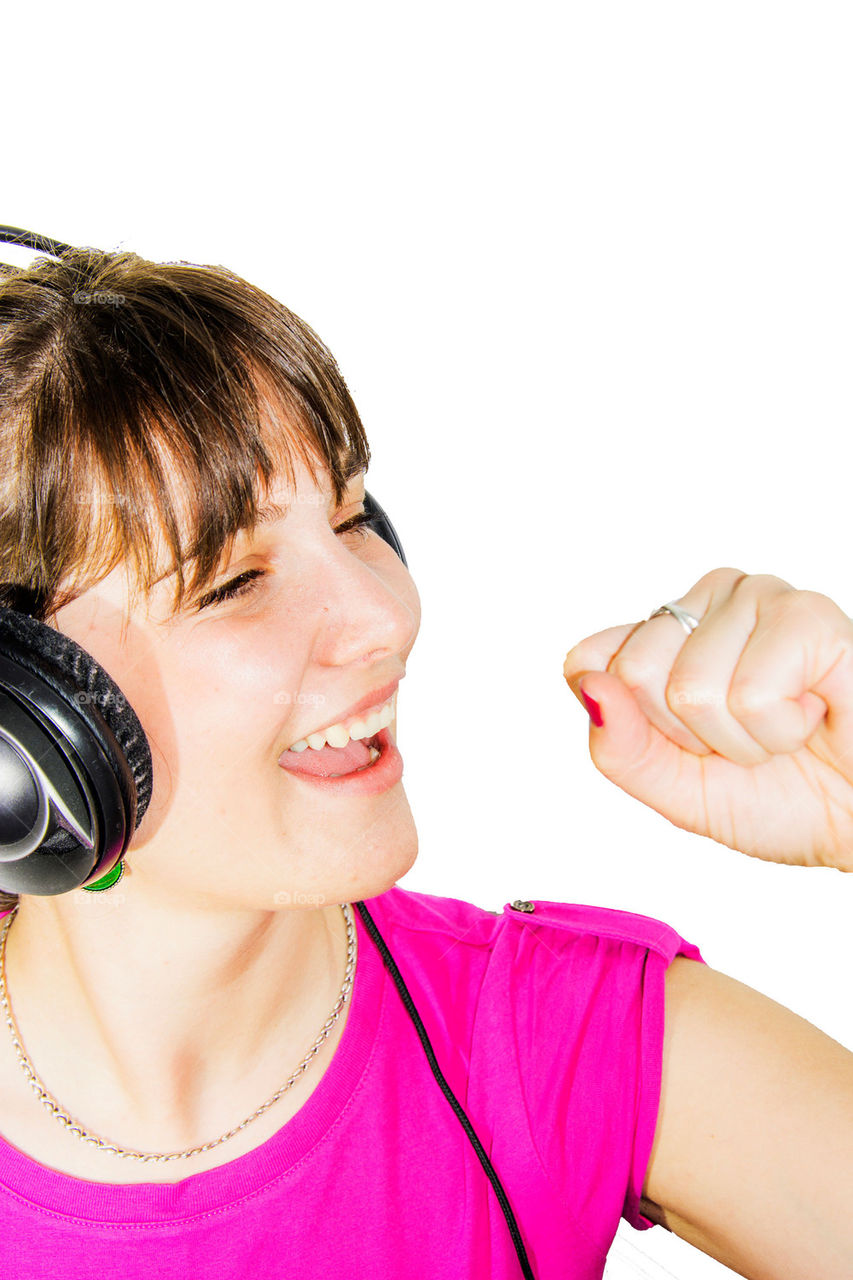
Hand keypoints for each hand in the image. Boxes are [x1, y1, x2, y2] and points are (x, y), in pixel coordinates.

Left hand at [562, 568, 852, 871]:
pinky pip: (749, 695)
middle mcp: (706, 600)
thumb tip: (590, 684)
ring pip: (689, 689)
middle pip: (632, 673)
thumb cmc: (788, 797)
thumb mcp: (677, 790)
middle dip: (692, 737)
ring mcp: (756, 597)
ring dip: (744, 741)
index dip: (638, 728)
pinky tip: (816, 715)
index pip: (586, 660)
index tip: (693, 745)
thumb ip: (621, 747)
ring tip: (789, 730)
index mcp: (667, 630)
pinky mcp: (806, 615)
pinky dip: (782, 732)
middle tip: (751, 739)